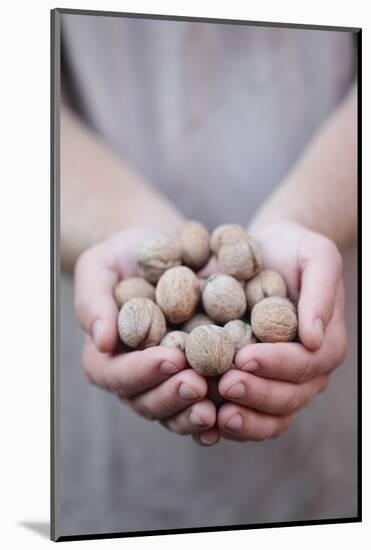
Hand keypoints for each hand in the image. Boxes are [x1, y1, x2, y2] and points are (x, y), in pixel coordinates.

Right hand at [74, 227, 217, 438]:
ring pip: (177, 412)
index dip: (142, 371)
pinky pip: (208, 404)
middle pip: (147, 401)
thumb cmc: (127, 254)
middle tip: (197, 385)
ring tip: (218, 409)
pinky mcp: (200, 376)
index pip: (116, 374)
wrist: (168, 247)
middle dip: (172, 396)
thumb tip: (101, 341)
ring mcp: (169, 381)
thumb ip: (93, 300)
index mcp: (108, 355)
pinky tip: (238, 409)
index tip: (171, 358)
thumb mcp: (100, 266)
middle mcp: (138, 375)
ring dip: (195, 414)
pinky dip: (222, 412)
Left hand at [194, 221, 347, 443]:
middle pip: (288, 397)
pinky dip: (229, 425)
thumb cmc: (292, 249)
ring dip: (244, 421)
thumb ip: (322, 291)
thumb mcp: (316, 255)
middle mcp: (306, 371)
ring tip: (214, 416)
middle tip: (225, 385)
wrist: (265, 252)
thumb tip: (316, 338)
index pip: (305, 363)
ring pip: (270, 416)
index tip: (244, 358)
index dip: (276, 364)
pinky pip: (247, 414)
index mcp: (324, 344)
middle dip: (256, 394)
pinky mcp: (254, 383)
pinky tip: (204, 425)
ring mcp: (280, 382)